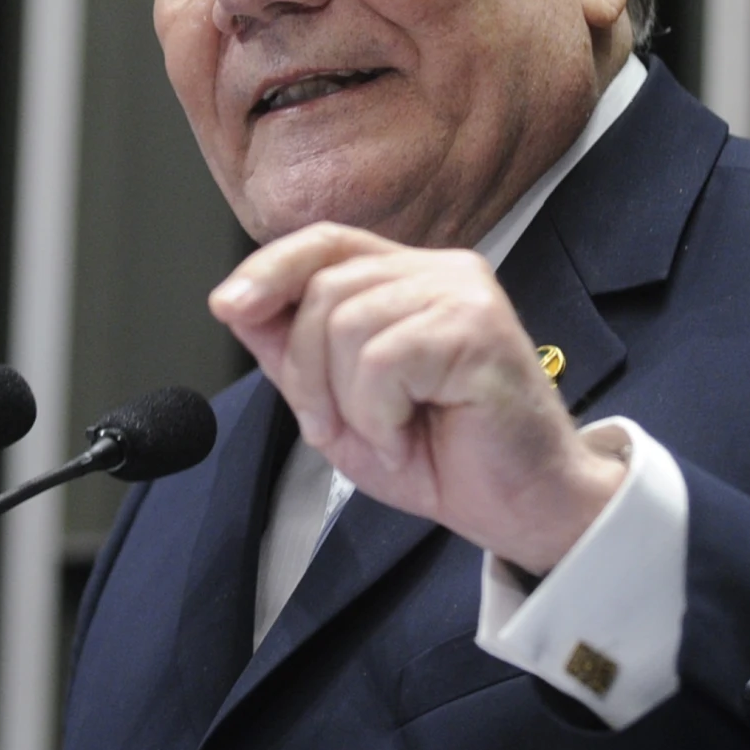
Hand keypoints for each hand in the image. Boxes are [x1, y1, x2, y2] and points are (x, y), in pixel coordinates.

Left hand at [210, 223, 625, 571]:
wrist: (522, 507)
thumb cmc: (445, 458)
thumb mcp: (342, 408)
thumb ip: (294, 354)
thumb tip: (235, 303)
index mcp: (409, 278)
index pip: (325, 241)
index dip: (269, 268)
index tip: (227, 307)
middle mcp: (439, 271)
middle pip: (323, 288)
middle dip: (307, 372)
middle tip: (343, 426)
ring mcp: (463, 293)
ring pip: (346, 323)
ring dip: (348, 400)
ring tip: (390, 432)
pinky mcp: (478, 327)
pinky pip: (382, 359)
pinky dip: (379, 414)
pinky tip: (409, 433)